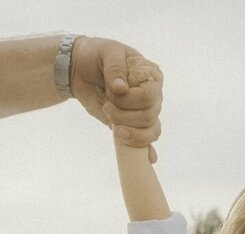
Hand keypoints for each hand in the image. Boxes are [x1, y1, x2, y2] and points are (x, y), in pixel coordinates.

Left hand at [70, 37, 161, 160]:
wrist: (78, 68)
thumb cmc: (96, 55)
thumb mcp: (107, 51)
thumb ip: (115, 67)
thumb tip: (121, 89)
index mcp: (150, 76)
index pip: (150, 96)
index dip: (131, 99)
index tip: (113, 90)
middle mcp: (152, 96)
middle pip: (149, 116)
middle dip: (125, 115)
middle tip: (107, 104)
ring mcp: (143, 113)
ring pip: (150, 132)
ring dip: (129, 131)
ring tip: (112, 123)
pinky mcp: (132, 125)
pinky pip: (146, 142)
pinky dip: (147, 150)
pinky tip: (149, 158)